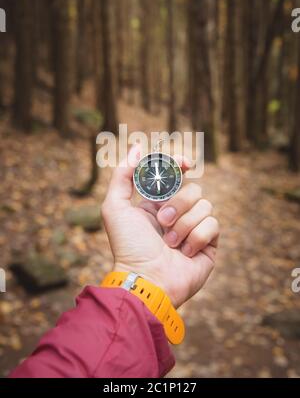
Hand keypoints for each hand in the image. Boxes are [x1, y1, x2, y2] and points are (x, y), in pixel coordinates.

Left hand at [101, 145, 219, 307]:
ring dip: (184, 224)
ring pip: (205, 204)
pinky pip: (213, 224)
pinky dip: (197, 237)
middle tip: (162, 222)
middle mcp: (177, 213)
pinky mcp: (208, 244)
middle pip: (192, 188)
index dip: (181, 165)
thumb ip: (123, 175)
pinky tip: (185, 253)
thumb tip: (137, 148)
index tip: (185, 163)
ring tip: (170, 243)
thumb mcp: (115, 207)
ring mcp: (194, 228)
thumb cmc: (128, 246)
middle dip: (177, 203)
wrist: (146, 281)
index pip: (176, 175)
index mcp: (157, 203)